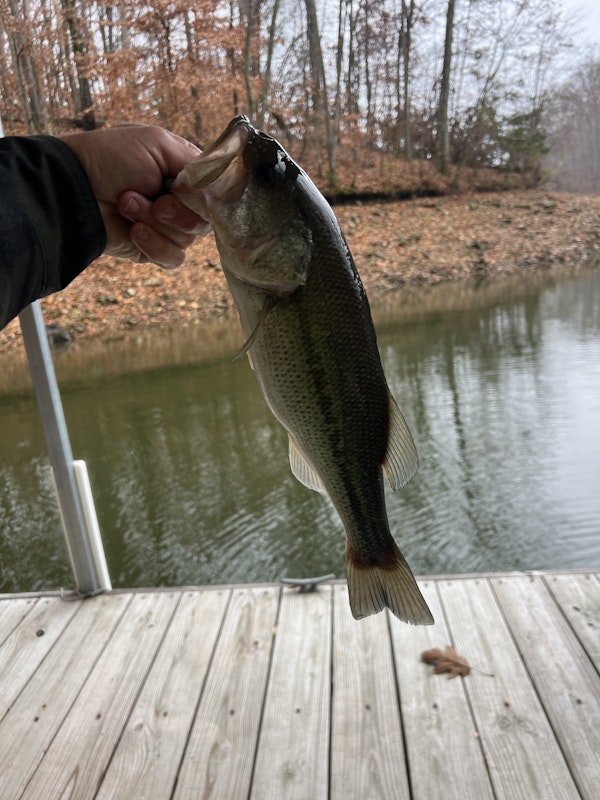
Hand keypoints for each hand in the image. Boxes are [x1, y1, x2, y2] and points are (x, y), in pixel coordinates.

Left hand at [60, 125, 210, 267]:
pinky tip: (132, 230)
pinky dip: (153, 244)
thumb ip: (198, 163)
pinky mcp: (153, 250)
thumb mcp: (158, 143)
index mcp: (185, 175)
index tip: (184, 188)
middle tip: (154, 197)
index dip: (206, 196)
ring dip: (156, 222)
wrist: (74, 189)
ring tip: (128, 205)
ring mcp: (167, 227)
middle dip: (178, 210)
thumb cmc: (110, 158)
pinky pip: (173, 258)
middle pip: (206, 220)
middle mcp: (181, 202)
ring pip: (189, 240)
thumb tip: (225, 186)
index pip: (218, 193)